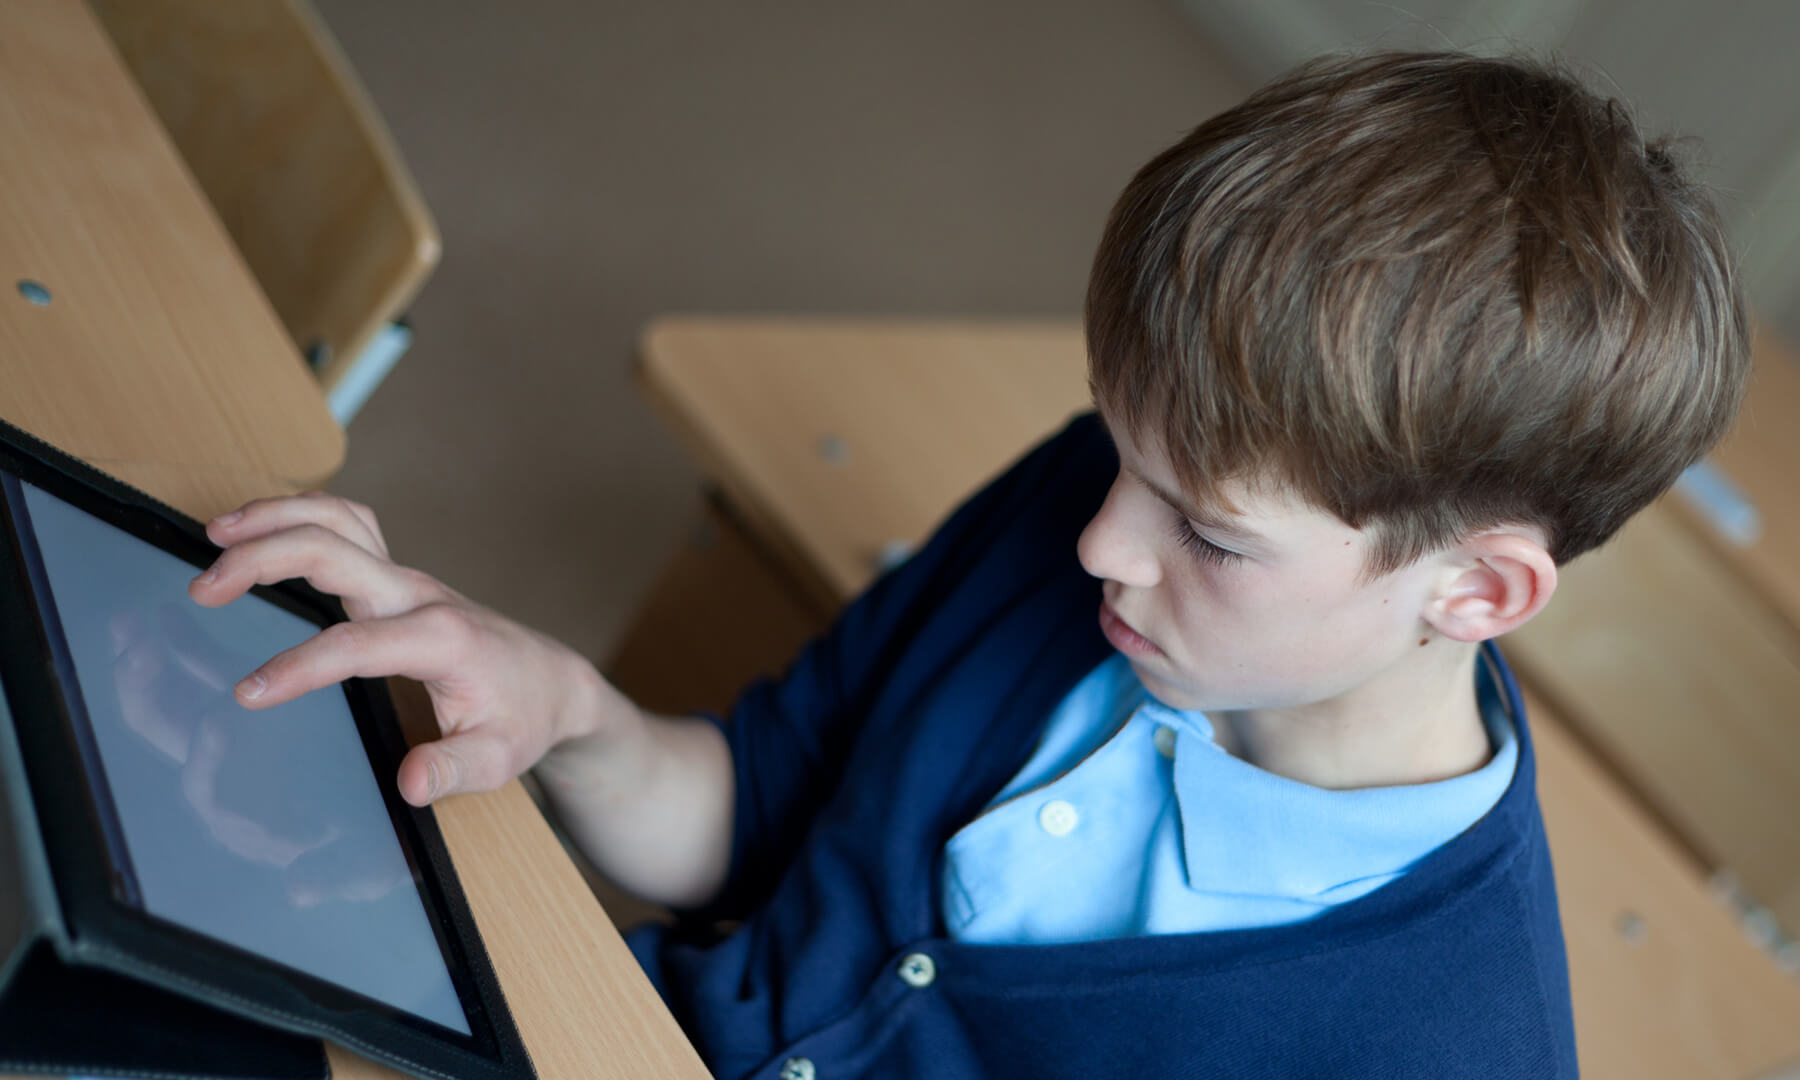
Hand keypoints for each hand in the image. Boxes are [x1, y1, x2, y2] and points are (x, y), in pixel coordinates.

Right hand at [188, 493, 610, 807]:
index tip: (248, 693)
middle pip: (335, 550)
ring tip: (215, 533)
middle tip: (203, 588)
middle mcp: (420, 596)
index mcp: (440, 640)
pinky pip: (347, 525)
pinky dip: (298, 515)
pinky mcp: (397, 576)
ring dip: (276, 516)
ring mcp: (408, 579)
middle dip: (265, 557)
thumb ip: (455, 770)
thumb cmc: (521, 720)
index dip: (299, 667)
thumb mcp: (499, 758)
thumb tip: (412, 784)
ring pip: (340, 518)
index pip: (356, 645)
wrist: (550, 682)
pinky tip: (256, 530)